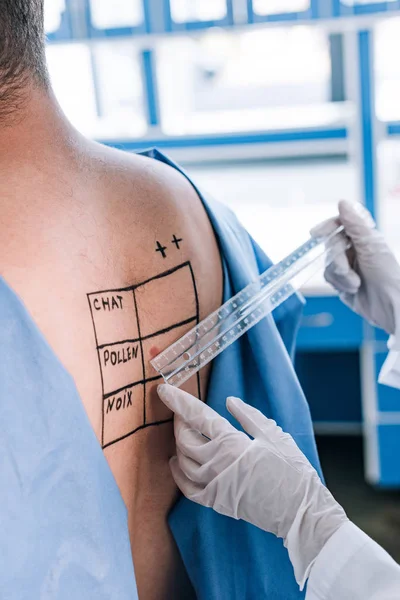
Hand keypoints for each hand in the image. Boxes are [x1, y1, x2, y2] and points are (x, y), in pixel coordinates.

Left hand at [158, 384, 347, 586]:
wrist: (299, 511)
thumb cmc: (291, 470)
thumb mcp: (273, 435)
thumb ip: (248, 416)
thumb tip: (229, 401)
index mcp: (230, 442)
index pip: (196, 416)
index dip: (178, 401)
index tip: (164, 390)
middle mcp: (216, 463)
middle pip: (185, 438)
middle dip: (179, 422)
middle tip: (182, 413)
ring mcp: (214, 485)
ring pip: (183, 461)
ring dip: (178, 445)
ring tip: (181, 434)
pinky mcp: (216, 502)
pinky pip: (188, 488)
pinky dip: (178, 474)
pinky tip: (177, 463)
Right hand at [311, 200, 399, 334]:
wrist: (390, 304)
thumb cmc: (387, 274)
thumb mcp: (371, 245)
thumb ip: (354, 224)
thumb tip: (342, 202)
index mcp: (364, 237)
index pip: (340, 224)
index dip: (327, 227)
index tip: (316, 233)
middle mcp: (355, 250)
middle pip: (331, 245)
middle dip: (337, 259)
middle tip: (346, 268)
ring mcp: (348, 266)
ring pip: (328, 263)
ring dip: (340, 274)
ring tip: (356, 283)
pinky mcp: (342, 283)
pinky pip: (329, 278)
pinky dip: (340, 284)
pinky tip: (353, 288)